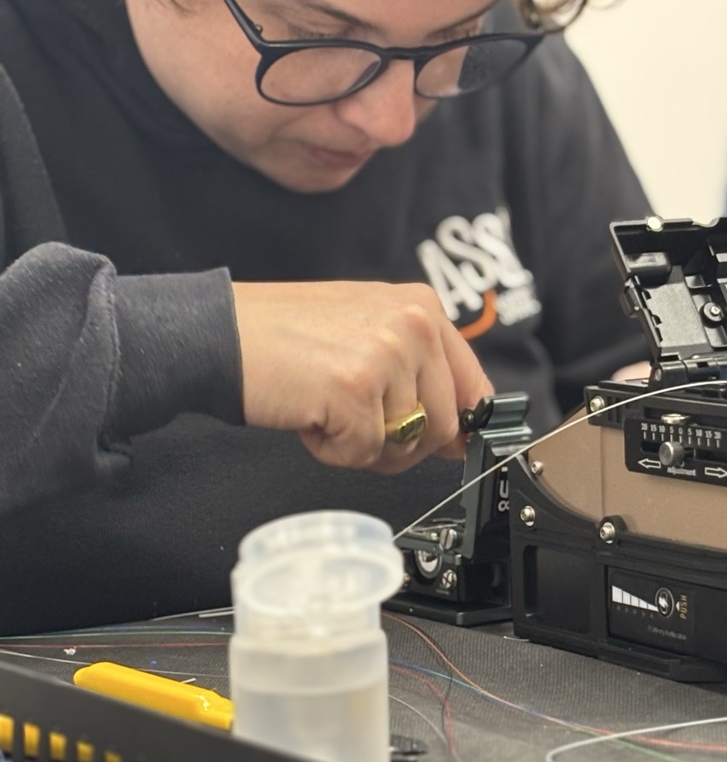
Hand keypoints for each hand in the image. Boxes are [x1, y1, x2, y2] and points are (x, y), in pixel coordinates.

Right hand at [231, 280, 492, 472]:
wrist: (218, 332)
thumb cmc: (282, 335)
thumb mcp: (365, 331)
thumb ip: (416, 370)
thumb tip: (460, 433)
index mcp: (421, 307)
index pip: (472, 384)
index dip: (459, 426)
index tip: (446, 445)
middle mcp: (413, 325)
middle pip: (443, 425)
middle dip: (399, 443)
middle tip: (355, 423)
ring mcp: (387, 355)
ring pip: (405, 444)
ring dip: (360, 444)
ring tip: (324, 407)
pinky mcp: (356, 390)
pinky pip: (363, 454)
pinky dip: (331, 450)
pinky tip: (309, 416)